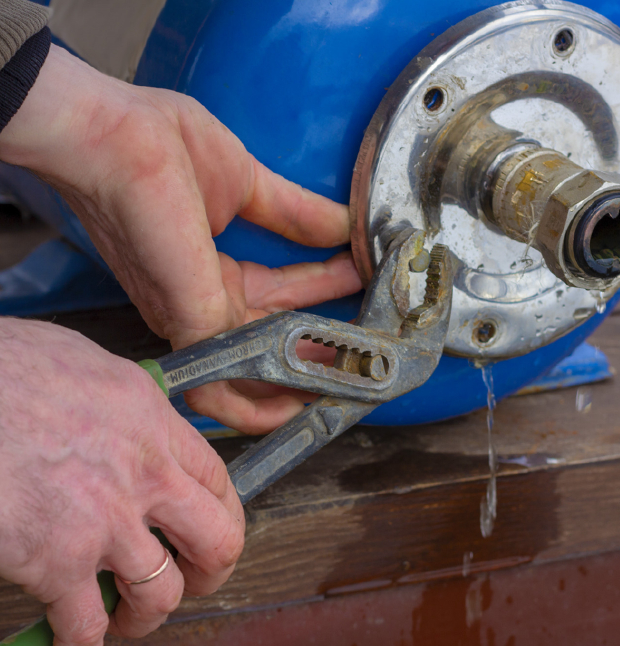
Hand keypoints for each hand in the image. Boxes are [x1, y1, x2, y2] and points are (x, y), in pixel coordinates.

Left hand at [0, 45, 361, 432]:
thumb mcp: (248, 183)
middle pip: (273, 337)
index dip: (323, 288)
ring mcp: (195, 320)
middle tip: (366, 337)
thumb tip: (342, 224)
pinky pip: (229, 388)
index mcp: (214, 273)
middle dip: (321, 341)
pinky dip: (268, 402)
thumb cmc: (165, 149)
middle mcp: (203, 305)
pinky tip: (310, 391)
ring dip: (302, 379)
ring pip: (254, 374)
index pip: (280, 292)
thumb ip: (294, 213)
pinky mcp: (193, 326)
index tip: (361, 275)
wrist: (118, 137)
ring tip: (348, 374)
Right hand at [0, 318, 243, 644]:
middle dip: (211, 571)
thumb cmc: (13, 369)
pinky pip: (86, 625)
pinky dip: (82, 640)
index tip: (212, 530)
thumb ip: (123, 407)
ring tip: (128, 615)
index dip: (224, 514)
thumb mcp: (91, 367)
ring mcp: (108, 521)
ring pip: (160, 593)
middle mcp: (146, 474)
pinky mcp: (58, 562)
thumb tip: (125, 424)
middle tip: (191, 580)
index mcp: (154, 423)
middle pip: (216, 540)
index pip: (218, 480)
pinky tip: (71, 634)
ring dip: (146, 615)